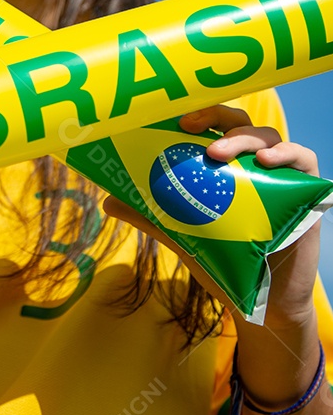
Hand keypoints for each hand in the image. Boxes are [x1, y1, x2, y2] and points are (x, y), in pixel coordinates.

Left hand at [103, 105, 320, 326]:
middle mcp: (253, 163)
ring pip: (267, 136)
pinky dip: (287, 153)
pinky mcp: (306, 191)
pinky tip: (268, 161)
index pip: (213, 124)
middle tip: (189, 127)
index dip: (196, 113)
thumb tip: (108, 200)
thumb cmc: (225, 261)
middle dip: (214, 116)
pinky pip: (304, 159)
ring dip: (242, 138)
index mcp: (225, 165)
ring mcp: (281, 174)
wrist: (261, 301)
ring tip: (218, 153)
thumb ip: (151, 215)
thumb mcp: (182, 235)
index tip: (172, 116)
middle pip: (238, 121)